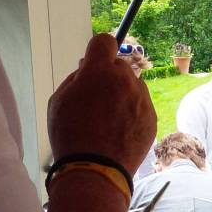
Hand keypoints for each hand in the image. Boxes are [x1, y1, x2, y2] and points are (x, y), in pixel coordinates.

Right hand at [48, 34, 156, 174]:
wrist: (96, 169)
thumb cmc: (70, 134)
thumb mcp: (59, 100)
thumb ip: (76, 78)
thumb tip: (87, 68)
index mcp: (99, 71)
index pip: (105, 41)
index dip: (98, 51)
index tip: (95, 63)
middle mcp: (125, 80)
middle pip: (119, 66)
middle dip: (109, 77)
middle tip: (97, 100)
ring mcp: (141, 99)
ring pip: (133, 86)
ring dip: (123, 95)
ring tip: (108, 120)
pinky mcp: (151, 117)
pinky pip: (141, 106)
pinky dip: (132, 113)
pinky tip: (120, 131)